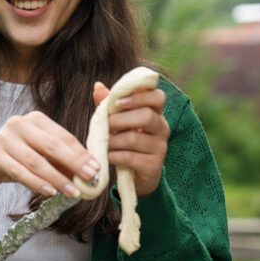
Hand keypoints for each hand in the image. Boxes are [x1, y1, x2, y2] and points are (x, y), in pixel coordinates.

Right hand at [0, 111, 99, 202]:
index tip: (97, 169)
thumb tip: (89, 174)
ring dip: (57, 178)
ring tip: (72, 192)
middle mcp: (19, 123)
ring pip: (36, 160)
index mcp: (35, 119)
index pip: (63, 137)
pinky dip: (36, 182)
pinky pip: (19, 171)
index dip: (81, 154)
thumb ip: (62, 161)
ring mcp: (4, 138)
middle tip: (90, 178)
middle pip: (52, 145)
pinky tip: (49, 192)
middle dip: (74, 163)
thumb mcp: (40, 156)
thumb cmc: (16, 160)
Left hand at [93, 82, 168, 197]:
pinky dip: (114, 155)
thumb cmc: (125, 141)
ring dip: (114, 140)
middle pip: (146, 116)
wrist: (136, 175)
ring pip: (135, 138)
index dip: (139, 96)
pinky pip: (131, 157)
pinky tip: (108, 155)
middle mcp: (162, 128)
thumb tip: (98, 85)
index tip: (117, 102)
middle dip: (120, 120)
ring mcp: (160, 147)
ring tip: (105, 143)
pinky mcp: (153, 165)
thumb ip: (109, 104)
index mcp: (155, 113)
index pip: (158, 97)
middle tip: (107, 125)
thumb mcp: (118, 122)